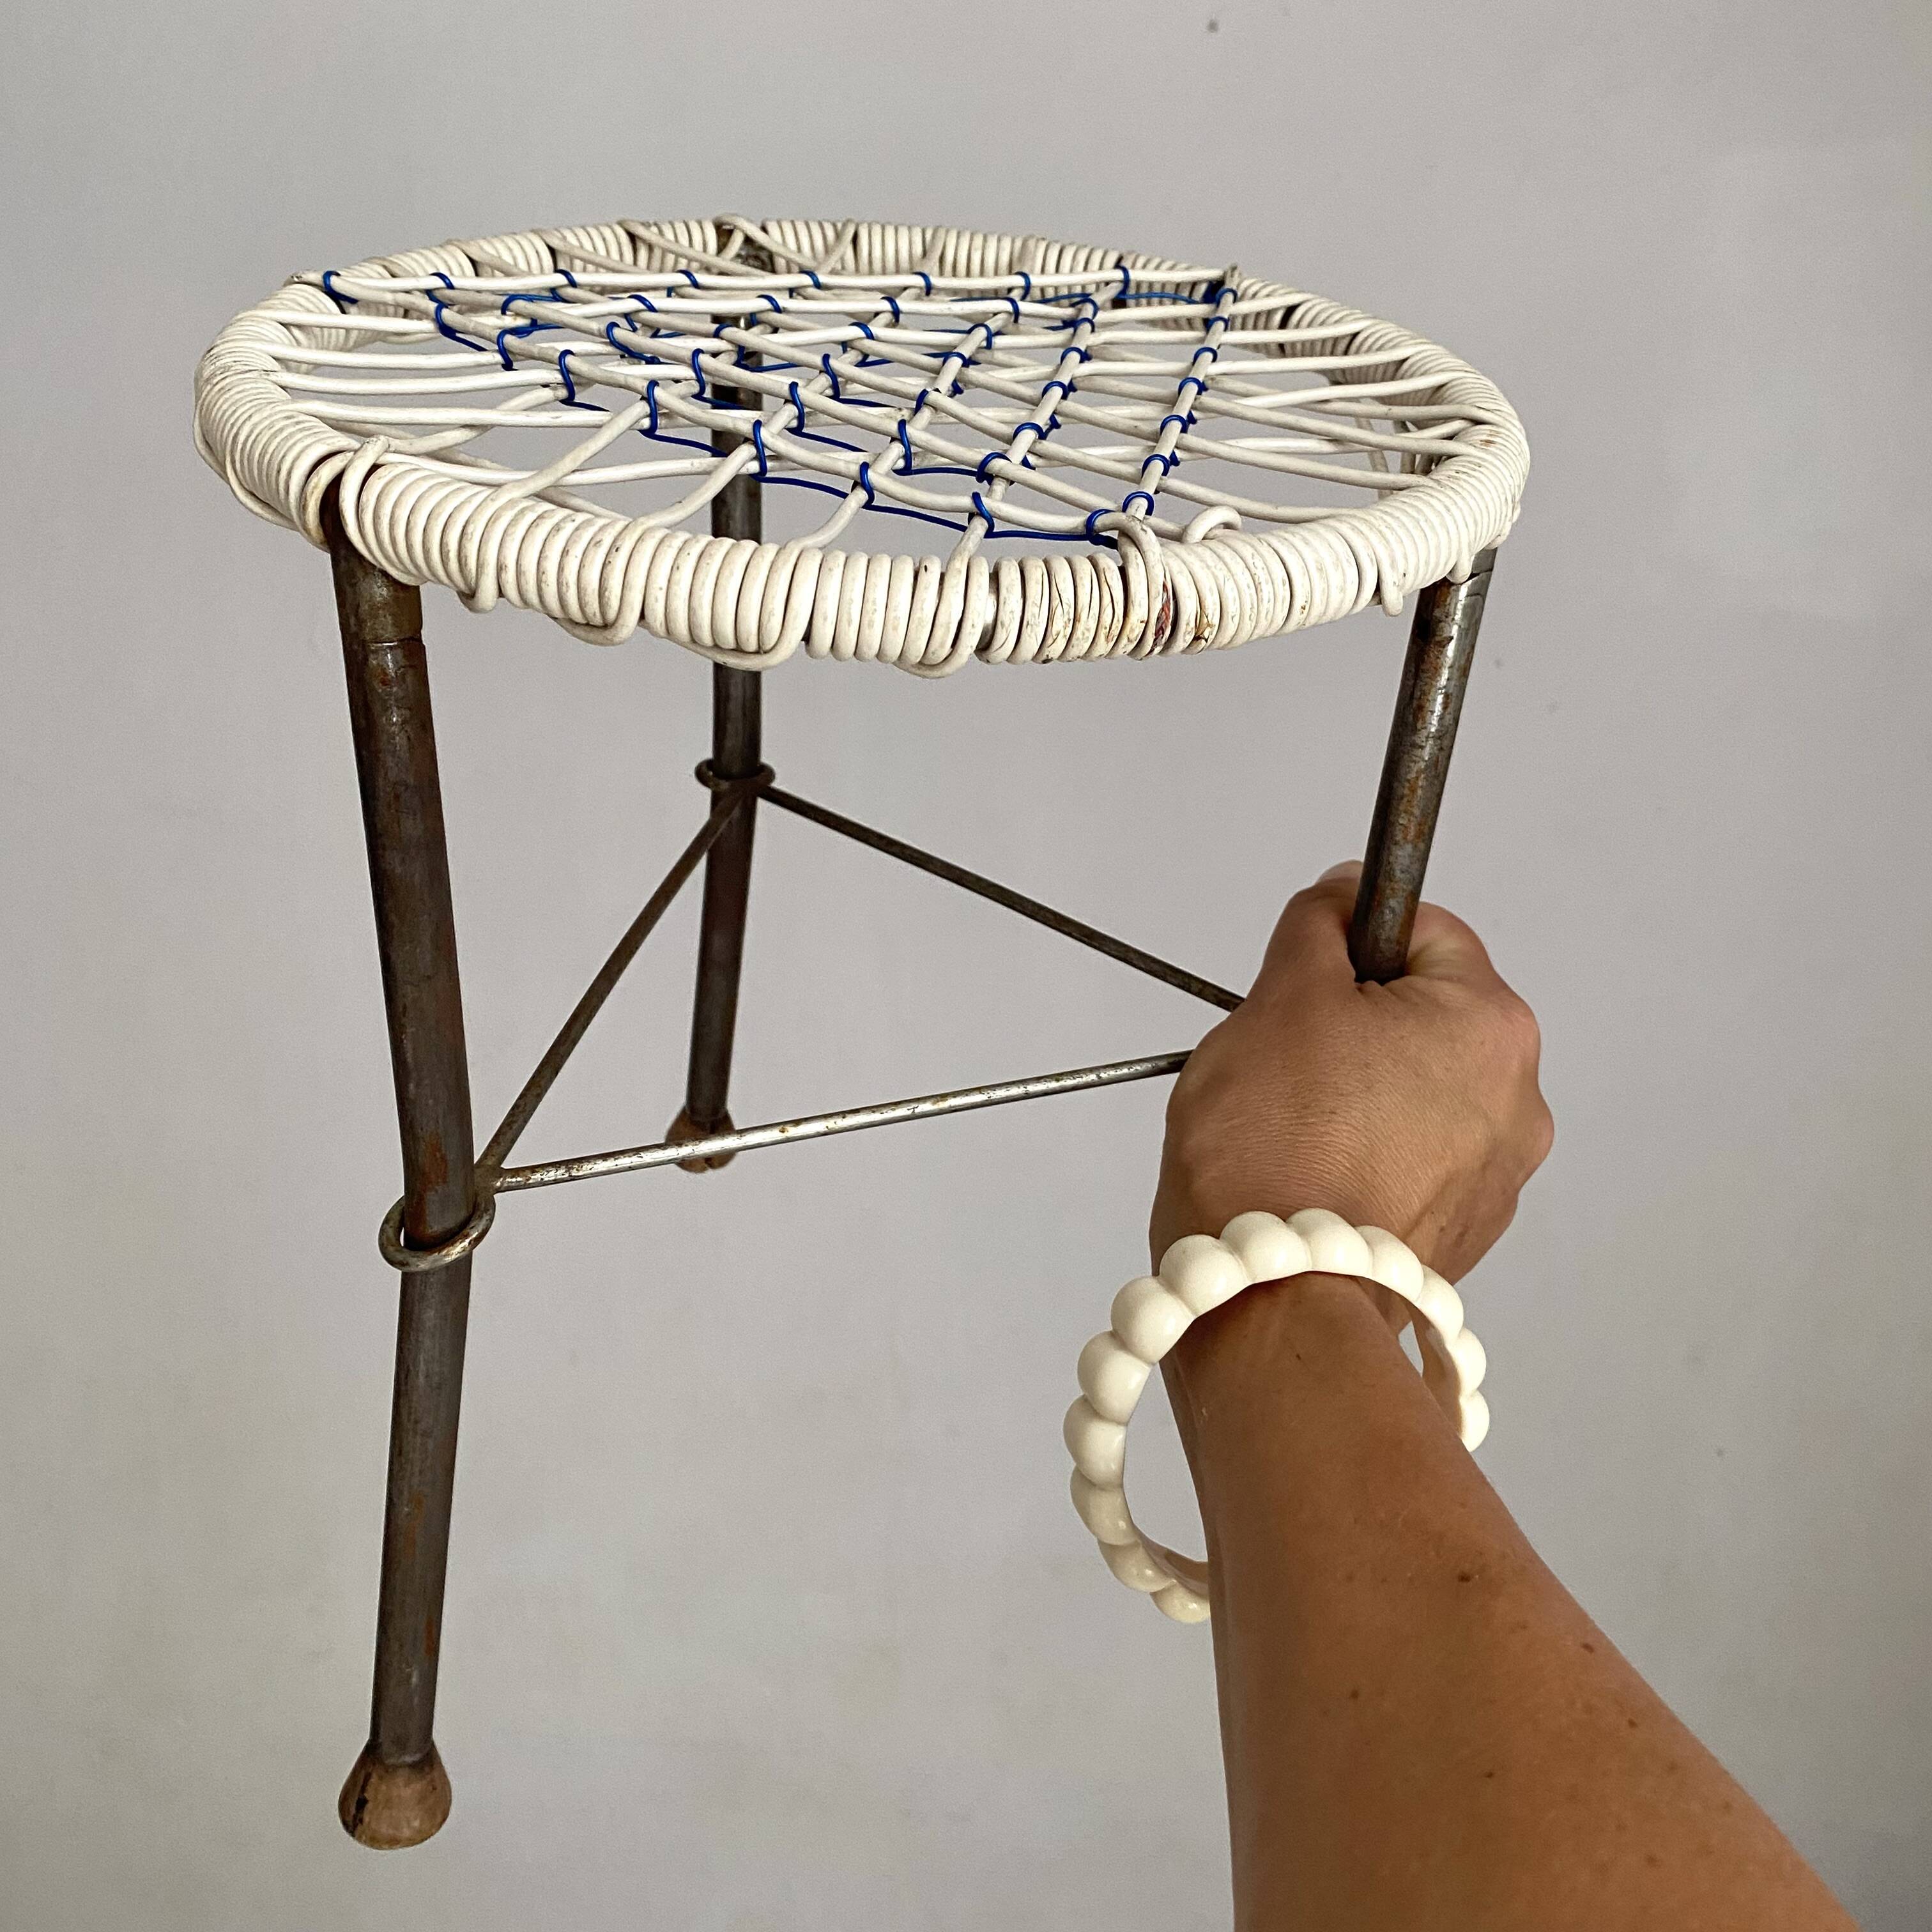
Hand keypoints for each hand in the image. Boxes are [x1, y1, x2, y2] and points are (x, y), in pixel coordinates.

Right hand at [1150, 863, 1551, 1282]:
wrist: (1273, 1303)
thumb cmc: (1278, 1151)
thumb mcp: (1283, 997)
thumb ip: (1319, 927)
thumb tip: (1341, 898)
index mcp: (1491, 1025)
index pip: (1420, 930)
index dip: (1345, 939)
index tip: (1298, 972)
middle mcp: (1516, 1102)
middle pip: (1420, 1017)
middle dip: (1347, 1026)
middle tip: (1279, 1060)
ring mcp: (1493, 1180)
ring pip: (1409, 1094)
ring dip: (1352, 1096)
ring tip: (1287, 1130)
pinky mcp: (1458, 1237)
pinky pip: (1407, 1164)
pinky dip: (1360, 1159)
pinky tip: (1306, 1177)